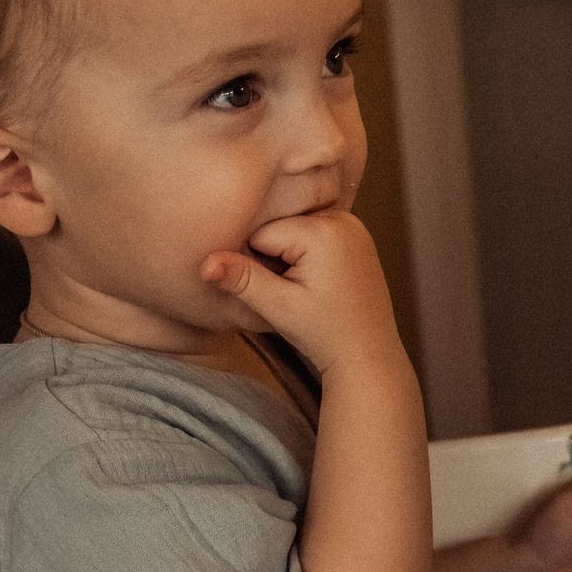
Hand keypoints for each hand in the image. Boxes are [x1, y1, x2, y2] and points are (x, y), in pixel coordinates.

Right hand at [200, 210, 403, 377]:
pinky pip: (315, 235)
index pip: (261, 235)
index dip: (259, 266)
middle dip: (275, 260)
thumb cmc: (324, 333)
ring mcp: (353, 225)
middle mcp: (342, 218)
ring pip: (295, 232)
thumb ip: (241, 279)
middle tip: (298, 294)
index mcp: (322, 230)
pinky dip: (309, 256)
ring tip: (310, 290)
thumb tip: (204, 263)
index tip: (282, 293)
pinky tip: (321, 283)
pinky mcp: (357, 236)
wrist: (367, 353)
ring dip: (291, 258)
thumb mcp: (277, 307)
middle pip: (279, 229)